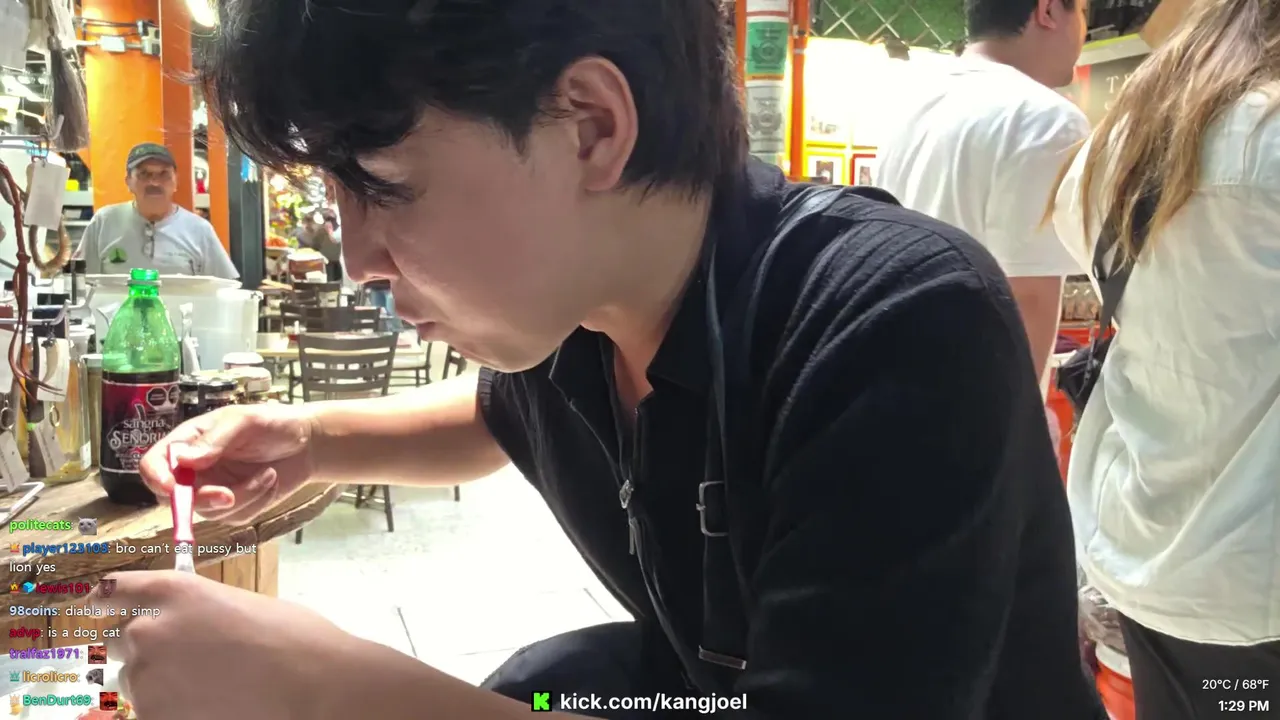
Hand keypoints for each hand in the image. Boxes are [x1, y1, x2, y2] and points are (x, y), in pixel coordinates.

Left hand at [86, 571, 348, 719]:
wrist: (314, 684)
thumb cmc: (295, 640)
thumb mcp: (241, 605)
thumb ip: (199, 612)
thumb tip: (186, 629)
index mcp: (176, 592)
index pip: (116, 589)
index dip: (108, 598)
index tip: (103, 604)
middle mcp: (150, 630)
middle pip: (121, 640)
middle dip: (147, 648)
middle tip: (186, 661)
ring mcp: (147, 679)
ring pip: (134, 681)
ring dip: (158, 683)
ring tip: (205, 688)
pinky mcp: (152, 717)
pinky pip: (149, 711)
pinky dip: (171, 709)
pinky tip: (208, 705)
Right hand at [138, 403, 318, 523]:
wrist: (308, 444)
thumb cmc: (274, 424)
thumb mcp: (244, 422)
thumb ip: (214, 440)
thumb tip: (184, 460)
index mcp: (188, 442)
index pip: (154, 464)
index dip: (155, 477)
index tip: (172, 486)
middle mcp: (195, 470)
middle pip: (174, 498)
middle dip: (202, 500)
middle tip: (229, 496)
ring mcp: (213, 490)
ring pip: (209, 512)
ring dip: (243, 497)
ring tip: (269, 474)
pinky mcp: (235, 507)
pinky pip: (234, 517)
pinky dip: (256, 502)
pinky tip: (270, 482)